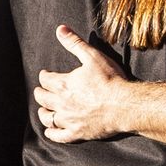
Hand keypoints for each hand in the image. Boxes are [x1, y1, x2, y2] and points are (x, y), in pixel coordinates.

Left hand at [34, 25, 127, 142]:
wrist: (124, 105)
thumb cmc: (110, 79)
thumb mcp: (92, 56)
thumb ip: (74, 43)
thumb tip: (60, 29)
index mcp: (63, 84)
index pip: (45, 79)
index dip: (44, 76)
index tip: (46, 74)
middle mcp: (61, 103)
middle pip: (42, 98)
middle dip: (40, 92)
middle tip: (42, 90)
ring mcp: (68, 120)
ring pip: (47, 117)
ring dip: (43, 112)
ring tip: (44, 109)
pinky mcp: (77, 133)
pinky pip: (58, 136)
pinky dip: (51, 133)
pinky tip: (50, 130)